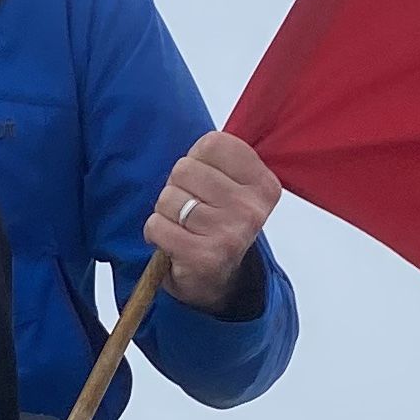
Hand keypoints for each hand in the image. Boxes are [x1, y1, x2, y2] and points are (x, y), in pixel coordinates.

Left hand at [145, 128, 279, 313]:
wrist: (220, 281)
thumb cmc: (219, 224)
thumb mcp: (234, 187)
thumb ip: (223, 157)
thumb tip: (204, 138)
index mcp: (264, 185)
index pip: (213, 143)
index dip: (197, 159)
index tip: (206, 181)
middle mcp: (252, 209)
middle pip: (184, 169)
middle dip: (177, 187)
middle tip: (192, 209)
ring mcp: (229, 234)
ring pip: (168, 198)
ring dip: (165, 213)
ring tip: (184, 227)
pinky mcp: (203, 257)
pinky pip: (157, 226)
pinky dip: (155, 233)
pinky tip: (173, 243)